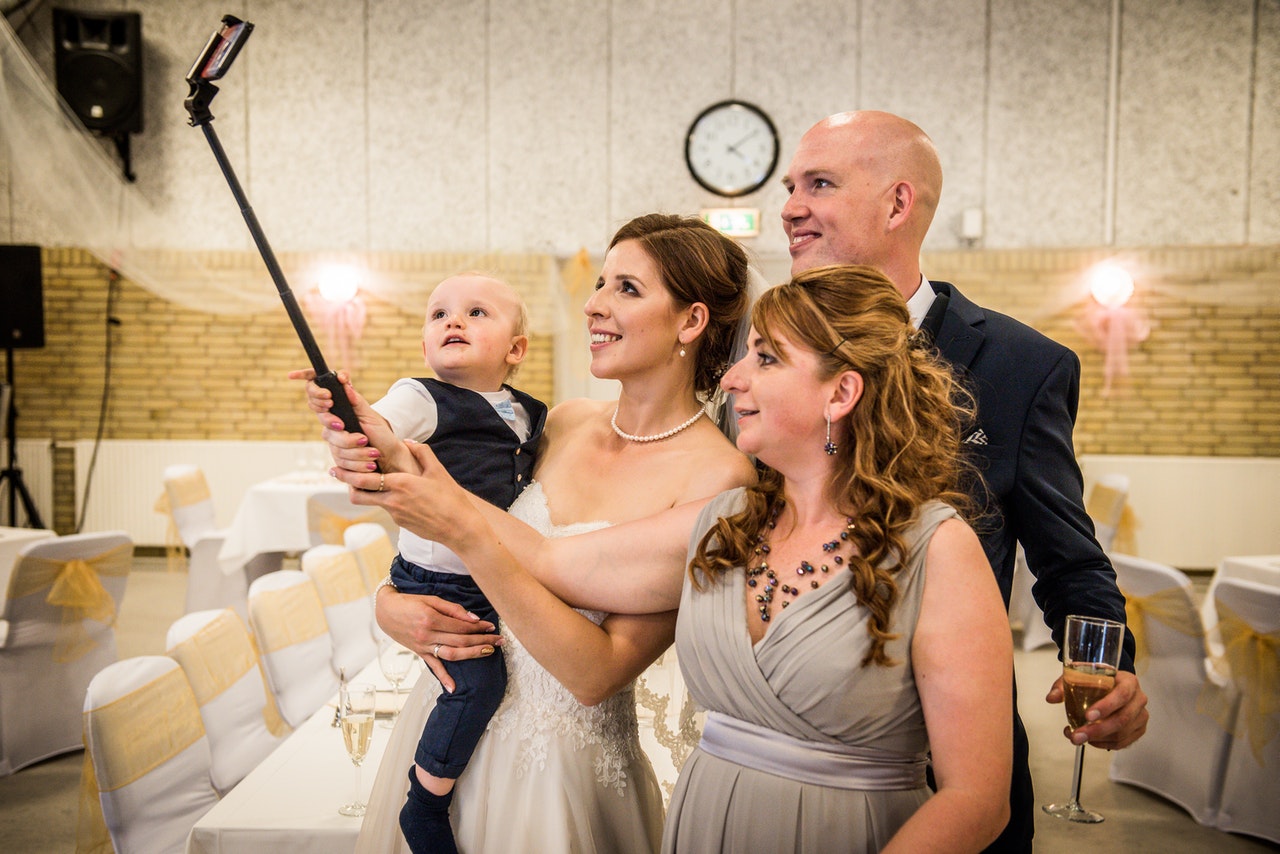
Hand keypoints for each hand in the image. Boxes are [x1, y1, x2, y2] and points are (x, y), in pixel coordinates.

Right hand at [288, 369, 415, 473]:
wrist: (390, 456)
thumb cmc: (381, 433)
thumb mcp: (371, 415)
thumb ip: (356, 400)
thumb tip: (344, 382)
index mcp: (337, 412)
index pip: (315, 399)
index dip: (316, 396)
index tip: (329, 400)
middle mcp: (332, 427)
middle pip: (327, 431)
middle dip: (346, 439)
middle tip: (362, 439)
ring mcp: (334, 444)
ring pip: (336, 449)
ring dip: (358, 453)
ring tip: (374, 453)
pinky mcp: (339, 461)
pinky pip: (342, 463)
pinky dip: (359, 464)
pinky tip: (371, 465)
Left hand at [333, 441, 480, 551]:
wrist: (459, 528)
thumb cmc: (451, 498)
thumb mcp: (438, 471)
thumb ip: (421, 452)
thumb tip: (407, 441)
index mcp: (401, 484)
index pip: (365, 480)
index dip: (347, 474)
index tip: (335, 467)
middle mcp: (393, 501)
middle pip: (358, 495)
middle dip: (346, 484)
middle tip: (337, 472)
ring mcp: (396, 514)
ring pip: (372, 502)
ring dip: (366, 492)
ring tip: (366, 480)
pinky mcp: (401, 523)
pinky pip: (388, 508)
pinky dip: (386, 499)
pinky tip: (396, 494)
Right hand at [375, 588, 501, 692]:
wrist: (385, 611)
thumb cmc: (409, 602)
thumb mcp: (431, 599)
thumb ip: (453, 609)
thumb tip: (473, 619)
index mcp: (431, 619)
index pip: (461, 626)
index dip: (478, 627)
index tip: (491, 626)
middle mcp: (427, 635)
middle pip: (460, 640)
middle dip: (482, 640)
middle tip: (499, 640)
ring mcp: (423, 646)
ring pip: (452, 654)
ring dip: (472, 654)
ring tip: (488, 652)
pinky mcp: (419, 652)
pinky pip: (433, 667)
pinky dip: (444, 678)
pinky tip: (454, 689)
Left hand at [1046, 669, 1147, 749]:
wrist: (1113, 684)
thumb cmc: (1099, 680)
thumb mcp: (1080, 676)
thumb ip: (1064, 685)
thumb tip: (1051, 698)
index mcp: (1128, 681)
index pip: (1122, 694)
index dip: (1106, 707)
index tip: (1088, 716)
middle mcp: (1139, 698)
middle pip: (1122, 718)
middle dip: (1097, 730)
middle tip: (1077, 735)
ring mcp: (1140, 715)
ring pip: (1122, 733)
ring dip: (1098, 739)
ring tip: (1078, 737)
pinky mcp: (1138, 729)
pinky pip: (1123, 742)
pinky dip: (1104, 744)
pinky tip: (1090, 740)